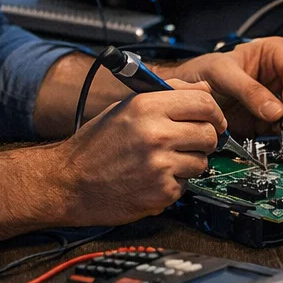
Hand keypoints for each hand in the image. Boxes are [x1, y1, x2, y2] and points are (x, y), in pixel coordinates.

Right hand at [55, 79, 225, 224]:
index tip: (213, 121)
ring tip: (163, 161)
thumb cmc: (97, 144)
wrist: (68, 183)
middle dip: (204, 139)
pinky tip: (152, 178)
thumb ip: (167, 94)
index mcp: (146, 107)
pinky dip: (174, 183)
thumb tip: (205, 90)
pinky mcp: (161, 193)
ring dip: (189, 163)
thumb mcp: (126, 107)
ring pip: (202, 162)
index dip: (215, 113)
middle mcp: (155, 134)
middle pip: (209, 134)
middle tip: (188, 143)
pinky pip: (186, 184)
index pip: (204, 103)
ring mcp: (159, 166)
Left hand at [160, 37, 282, 138]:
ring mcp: (279, 96)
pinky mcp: (274, 117)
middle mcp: (280, 74)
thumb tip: (276, 111)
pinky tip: (268, 134)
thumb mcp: (221, 74)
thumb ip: (248, 91)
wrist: (187, 93)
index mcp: (273, 52)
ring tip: (273, 131)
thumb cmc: (202, 72)